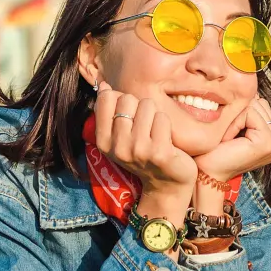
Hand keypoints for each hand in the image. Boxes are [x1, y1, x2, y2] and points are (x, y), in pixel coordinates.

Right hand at [91, 82, 195, 219]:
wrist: (166, 185)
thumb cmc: (144, 154)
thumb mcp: (119, 137)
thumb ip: (110, 111)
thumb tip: (103, 85)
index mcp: (103, 141)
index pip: (107, 98)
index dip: (121, 99)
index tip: (128, 115)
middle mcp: (118, 146)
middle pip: (127, 99)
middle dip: (139, 107)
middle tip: (145, 127)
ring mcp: (138, 150)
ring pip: (147, 105)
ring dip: (154, 115)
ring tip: (155, 134)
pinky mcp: (159, 152)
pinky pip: (162, 118)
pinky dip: (166, 125)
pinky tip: (166, 141)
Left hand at [192, 96, 270, 194]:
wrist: (206, 175)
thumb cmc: (212, 151)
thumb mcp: (232, 126)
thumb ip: (244, 109)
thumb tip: (246, 81)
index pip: (260, 104)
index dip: (239, 112)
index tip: (228, 134)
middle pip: (260, 102)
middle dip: (239, 113)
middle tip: (227, 136)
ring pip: (255, 105)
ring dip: (236, 118)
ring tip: (227, 138)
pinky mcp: (268, 143)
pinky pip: (250, 113)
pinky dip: (234, 122)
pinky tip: (228, 139)